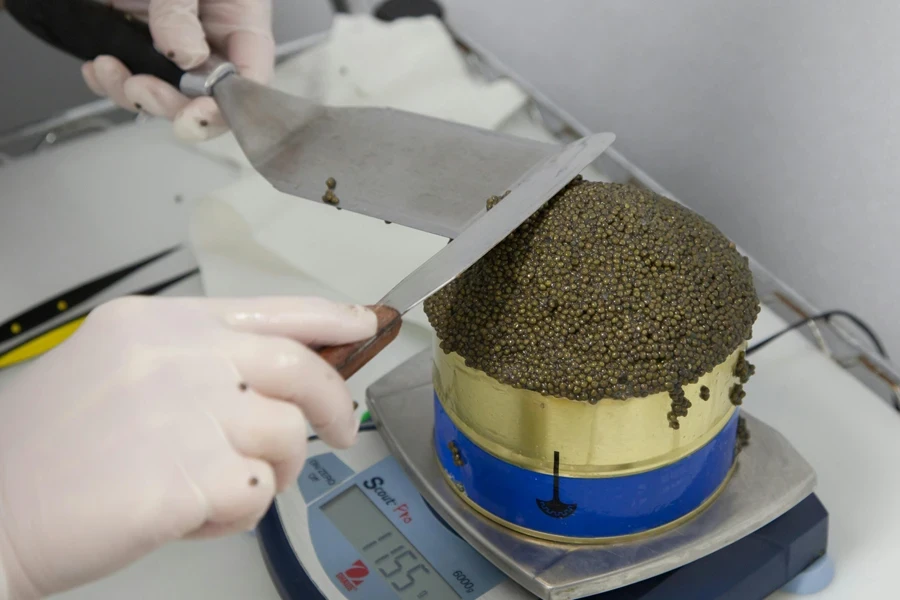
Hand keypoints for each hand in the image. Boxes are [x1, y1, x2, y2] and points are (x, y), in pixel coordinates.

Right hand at [0, 296, 374, 598]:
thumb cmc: (47, 450)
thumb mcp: (118, 369)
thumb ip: (195, 361)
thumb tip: (269, 380)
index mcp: (159, 324)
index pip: (270, 308)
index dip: (329, 317)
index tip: (364, 324)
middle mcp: (176, 359)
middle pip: (296, 368)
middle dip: (333, 403)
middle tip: (340, 430)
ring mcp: (183, 415)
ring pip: (284, 437)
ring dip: (270, 471)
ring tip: (219, 487)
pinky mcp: (186, 478)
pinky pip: (255, 495)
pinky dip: (235, 515)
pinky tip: (188, 513)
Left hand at [81, 0, 274, 140]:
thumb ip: (182, 9)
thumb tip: (184, 56)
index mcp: (242, 20)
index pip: (250, 79)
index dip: (228, 108)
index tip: (198, 114)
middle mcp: (211, 38)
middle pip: (205, 97)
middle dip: (173, 105)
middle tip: (145, 91)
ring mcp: (173, 41)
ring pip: (164, 92)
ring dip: (134, 94)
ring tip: (112, 73)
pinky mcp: (136, 38)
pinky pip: (130, 74)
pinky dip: (111, 80)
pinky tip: (100, 68)